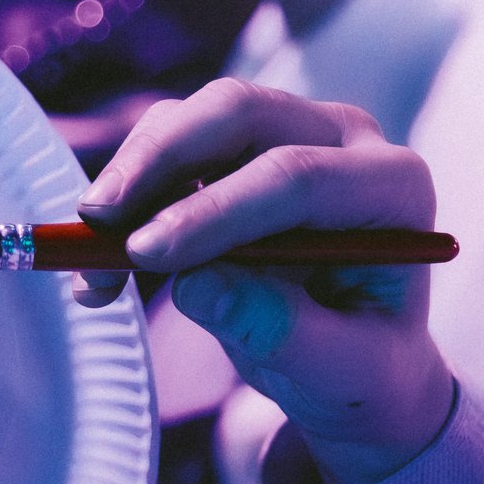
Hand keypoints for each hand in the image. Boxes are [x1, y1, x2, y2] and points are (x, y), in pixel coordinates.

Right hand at [76, 80, 456, 483]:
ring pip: (192, 119)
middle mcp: (344, 138)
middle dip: (157, 162)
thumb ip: (281, 331)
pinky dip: (125, 195)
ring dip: (129, 181)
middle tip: (95, 221)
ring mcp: (289, 129)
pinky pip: (168, 144)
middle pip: (238, 112)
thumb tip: (199, 287)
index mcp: (393, 186)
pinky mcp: (239, 144)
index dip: (214, 210)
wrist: (354, 356)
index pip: (297, 175)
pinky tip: (99, 263)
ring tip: (90, 268)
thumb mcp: (339, 371)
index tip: (145, 255)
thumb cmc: (362, 365)